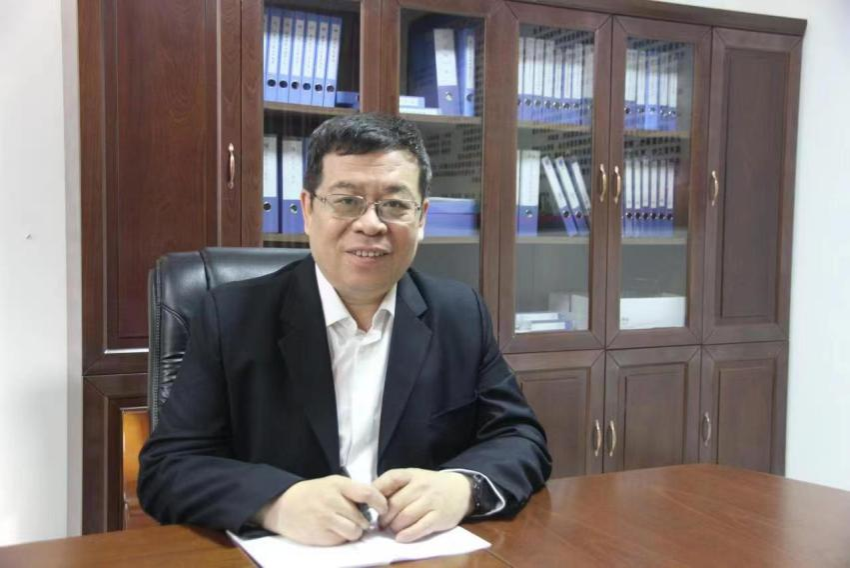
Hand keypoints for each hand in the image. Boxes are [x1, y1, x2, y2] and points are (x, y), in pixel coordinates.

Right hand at [256, 475, 387, 545]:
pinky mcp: (320, 535)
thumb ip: (353, 491)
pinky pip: (342, 540)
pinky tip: (333, 530)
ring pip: (355, 532)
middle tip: (358, 519)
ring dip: (355, 531)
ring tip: (347, 525)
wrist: (284, 505)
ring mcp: (326, 519)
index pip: (367, 493)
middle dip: (364, 521)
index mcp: (338, 485)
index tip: (384, 509)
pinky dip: (342, 537)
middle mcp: (332, 501)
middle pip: (362, 518)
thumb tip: (377, 503)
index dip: (380, 502)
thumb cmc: (314, 493)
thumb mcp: (333, 484)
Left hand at [373, 468, 472, 542]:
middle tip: (381, 524)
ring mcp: (431, 501)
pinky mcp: (439, 517)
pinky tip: (401, 538)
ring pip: (405, 517)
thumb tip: (370, 500)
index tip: (370, 505)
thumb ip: (394, 485)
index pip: (390, 479)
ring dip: (394, 527)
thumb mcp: (413, 478)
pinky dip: (407, 535)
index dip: (376, 493)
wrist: (461, 489)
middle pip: (395, 504)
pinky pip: (419, 528)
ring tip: (391, 530)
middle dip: (384, 517)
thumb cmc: (431, 486)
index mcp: (411, 474)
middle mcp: (421, 486)